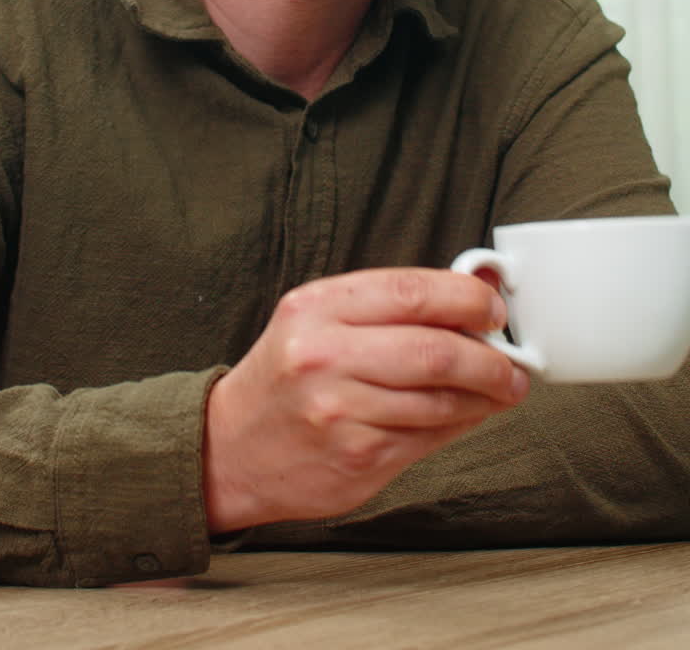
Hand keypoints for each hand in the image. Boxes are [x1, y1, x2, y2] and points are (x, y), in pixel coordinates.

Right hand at [202, 267, 529, 531]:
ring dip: (485, 397)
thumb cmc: (289, 374)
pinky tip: (466, 415)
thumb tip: (478, 283)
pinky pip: (429, 438)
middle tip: (511, 363)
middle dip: (490, 359)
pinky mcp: (357, 459)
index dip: (468, 300)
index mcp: (317, 308)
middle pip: (435, 351)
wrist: (230, 448)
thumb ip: (394, 302)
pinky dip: (460, 425)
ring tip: (500, 390)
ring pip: (441, 401)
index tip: (495, 311)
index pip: (413, 292)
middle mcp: (324, 357)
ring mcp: (340, 413)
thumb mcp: (322, 318)